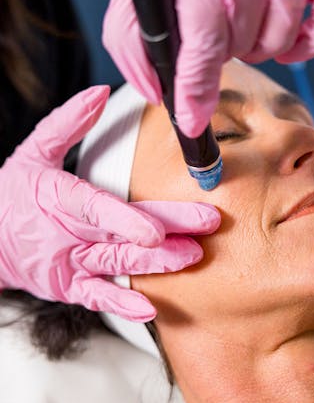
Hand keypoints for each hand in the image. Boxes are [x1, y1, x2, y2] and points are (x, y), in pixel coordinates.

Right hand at [0, 86, 219, 321]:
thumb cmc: (15, 193)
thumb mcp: (34, 152)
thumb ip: (67, 122)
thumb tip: (98, 93)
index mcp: (61, 198)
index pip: (97, 208)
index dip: (127, 220)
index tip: (158, 229)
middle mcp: (69, 233)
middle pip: (121, 234)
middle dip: (167, 232)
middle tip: (205, 227)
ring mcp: (71, 263)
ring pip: (117, 264)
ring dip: (156, 264)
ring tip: (190, 258)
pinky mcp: (71, 286)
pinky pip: (97, 297)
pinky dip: (122, 304)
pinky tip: (150, 310)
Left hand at [103, 0, 313, 137]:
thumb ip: (133, 47)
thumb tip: (157, 93)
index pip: (200, 57)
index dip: (194, 97)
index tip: (193, 124)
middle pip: (238, 52)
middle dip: (218, 47)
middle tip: (207, 20)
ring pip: (275, 44)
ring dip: (253, 40)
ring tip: (237, 16)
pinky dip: (312, 41)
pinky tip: (289, 43)